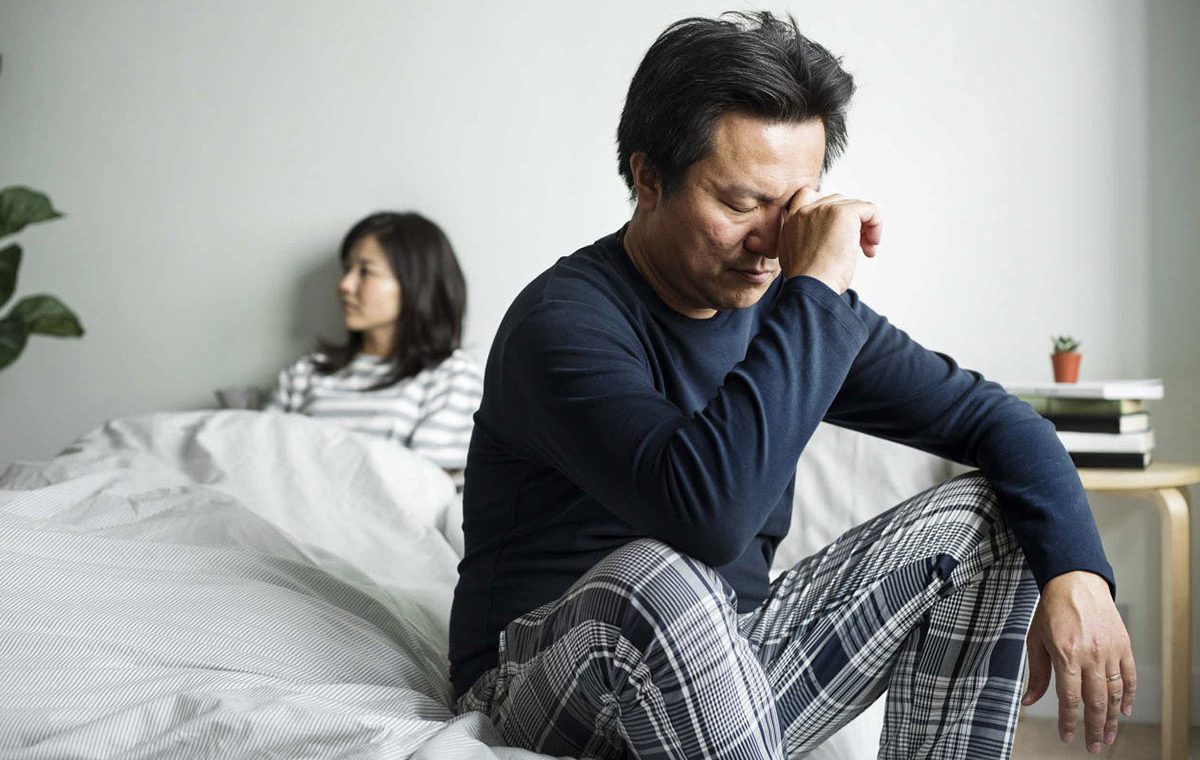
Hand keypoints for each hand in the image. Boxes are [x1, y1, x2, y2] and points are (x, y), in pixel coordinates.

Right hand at [778, 187, 881, 292]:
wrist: (811, 287)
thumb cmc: (808, 283)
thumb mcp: (796, 260)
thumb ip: (803, 243)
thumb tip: (822, 242)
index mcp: (791, 222)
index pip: (807, 196)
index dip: (828, 209)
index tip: (837, 230)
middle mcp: (805, 211)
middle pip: (837, 202)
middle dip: (850, 222)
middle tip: (857, 246)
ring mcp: (823, 209)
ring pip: (854, 206)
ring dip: (865, 227)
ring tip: (866, 250)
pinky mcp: (843, 213)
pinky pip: (869, 210)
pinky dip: (876, 225)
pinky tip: (871, 247)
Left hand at [1023, 571, 1135, 753]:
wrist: (1075, 583)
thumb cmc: (1052, 610)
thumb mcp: (1036, 640)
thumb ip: (1037, 674)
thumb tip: (1029, 701)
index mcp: (1066, 654)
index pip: (1070, 698)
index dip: (1069, 721)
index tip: (1067, 737)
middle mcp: (1091, 655)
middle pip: (1096, 701)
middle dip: (1093, 727)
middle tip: (1094, 746)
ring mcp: (1110, 651)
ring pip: (1115, 693)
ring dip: (1113, 718)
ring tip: (1108, 735)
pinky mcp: (1124, 645)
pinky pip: (1130, 676)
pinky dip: (1129, 695)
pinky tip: (1125, 710)